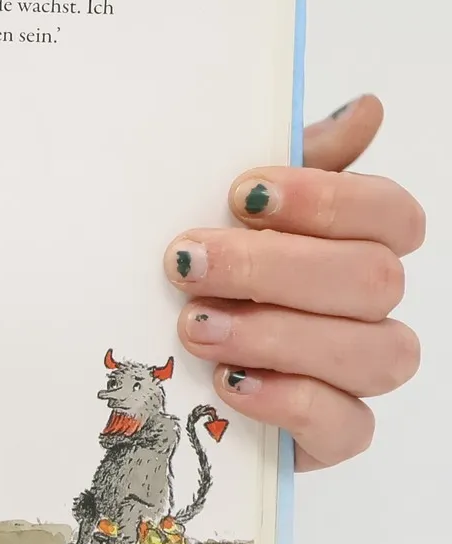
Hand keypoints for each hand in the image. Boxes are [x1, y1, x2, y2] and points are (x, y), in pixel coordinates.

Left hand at [165, 95, 422, 469]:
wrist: (150, 360)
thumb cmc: (202, 264)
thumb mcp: (223, 206)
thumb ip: (292, 159)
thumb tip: (365, 109)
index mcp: (354, 241)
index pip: (392, 215)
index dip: (327, 200)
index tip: (242, 192)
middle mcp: (369, 306)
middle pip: (372, 280)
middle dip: (273, 267)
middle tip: (187, 261)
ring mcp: (357, 372)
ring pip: (372, 352)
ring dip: (275, 334)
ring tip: (195, 325)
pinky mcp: (332, 434)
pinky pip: (348, 426)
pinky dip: (288, 401)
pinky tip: (230, 381)